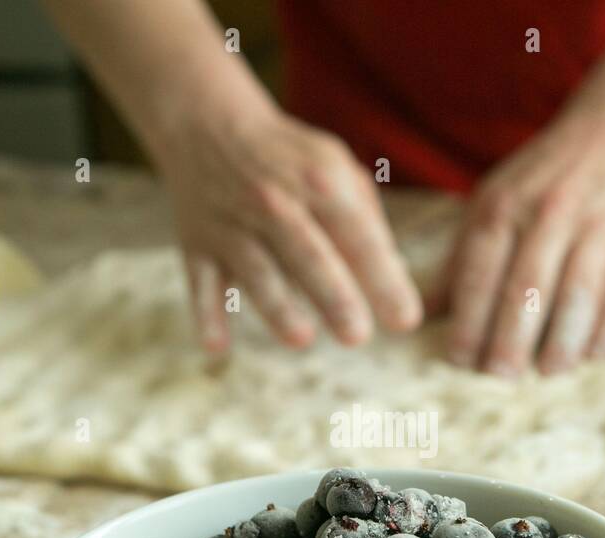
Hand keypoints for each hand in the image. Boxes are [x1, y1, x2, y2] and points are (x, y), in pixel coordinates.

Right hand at [153, 105, 421, 351]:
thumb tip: (394, 280)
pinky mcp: (198, 245)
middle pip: (308, 255)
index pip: (358, 236)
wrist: (207, 123)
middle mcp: (276, 203)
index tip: (405, 320)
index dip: (383, 278)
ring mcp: (233, 225)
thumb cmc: (289, 160)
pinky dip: (206, 314)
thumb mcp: (337, 169)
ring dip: (277, 306)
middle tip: (357, 336)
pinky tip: (216, 346)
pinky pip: (201, 283)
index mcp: (321, 183)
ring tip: (302, 338)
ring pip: (257, 272)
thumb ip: (366, 222)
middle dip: (333, 295)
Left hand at [439, 113, 604, 375]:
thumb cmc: (540, 184)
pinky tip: (590, 357)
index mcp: (503, 207)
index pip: (481, 271)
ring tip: (547, 371)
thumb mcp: (491, 205)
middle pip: (527, 288)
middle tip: (498, 376)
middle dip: (511, 338)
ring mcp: (596, 229)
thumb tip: (418, 316)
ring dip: (562, 340)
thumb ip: (459, 262)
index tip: (459, 360)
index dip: (469, 319)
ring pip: (577, 294)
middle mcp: (549, 215)